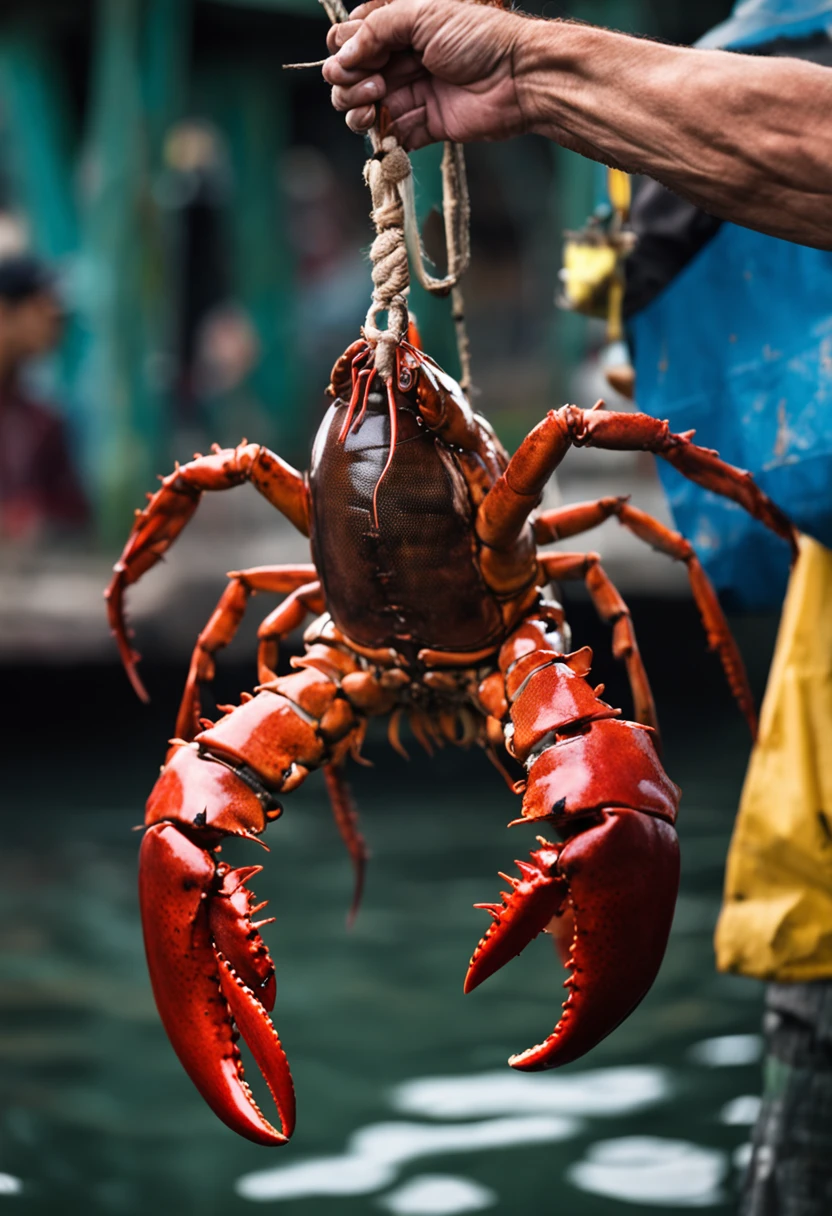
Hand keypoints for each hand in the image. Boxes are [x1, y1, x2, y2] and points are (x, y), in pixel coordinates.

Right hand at [322, 0, 533, 147]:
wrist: (517, 78)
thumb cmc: (478, 37)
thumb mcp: (423, 14)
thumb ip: (378, 29)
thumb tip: (342, 54)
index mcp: (397, 29)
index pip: (347, 40)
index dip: (345, 50)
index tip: (360, 55)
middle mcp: (398, 62)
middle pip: (347, 77)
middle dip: (347, 82)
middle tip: (375, 84)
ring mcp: (409, 95)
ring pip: (361, 109)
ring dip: (355, 109)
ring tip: (375, 105)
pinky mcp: (422, 127)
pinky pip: (389, 139)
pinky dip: (379, 139)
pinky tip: (383, 132)